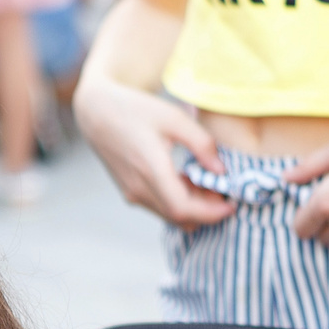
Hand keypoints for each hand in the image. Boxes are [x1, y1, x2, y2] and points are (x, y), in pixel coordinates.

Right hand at [73, 75, 235, 228]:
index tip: (232, 204)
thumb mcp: (174, 118)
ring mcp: (131, 193)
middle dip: (206, 212)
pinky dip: (178, 202)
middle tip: (223, 192)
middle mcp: (138, 188)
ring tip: (206, 183)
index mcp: (150, 170)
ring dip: (192, 208)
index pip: (183, 209)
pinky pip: (158, 207)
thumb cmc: (136, 109)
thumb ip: (202, 144)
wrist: (97, 111)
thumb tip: (221, 171)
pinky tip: (186, 180)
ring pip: (169, 216)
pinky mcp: (128, 192)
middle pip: (179, 218)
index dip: (211, 213)